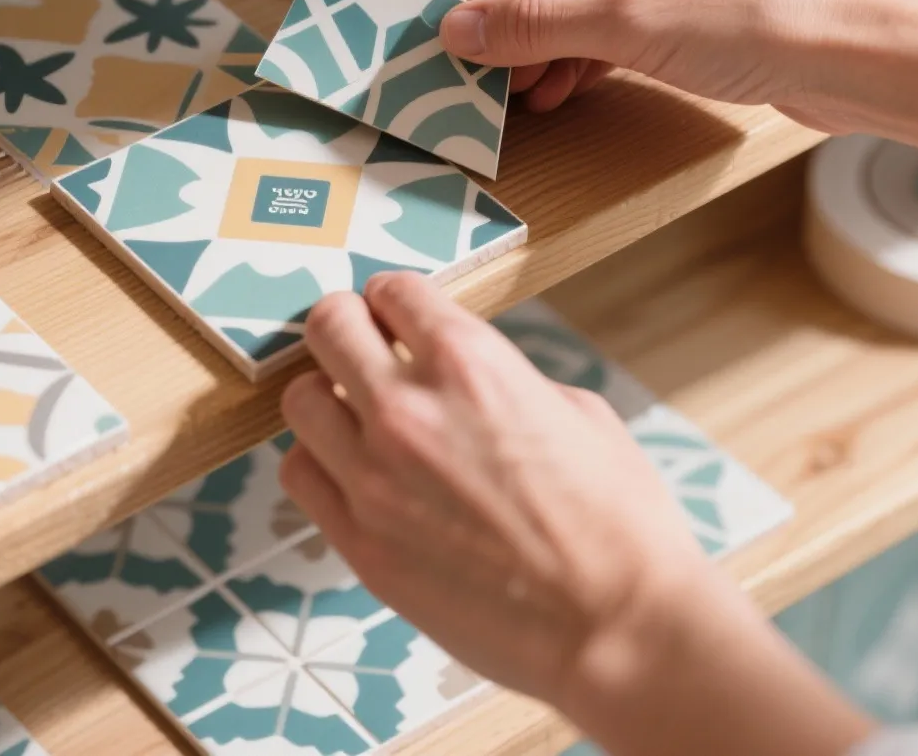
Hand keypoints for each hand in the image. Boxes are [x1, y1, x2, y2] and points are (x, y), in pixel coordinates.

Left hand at [279, 272, 873, 755]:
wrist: (617, 625)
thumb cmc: (617, 524)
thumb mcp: (578, 410)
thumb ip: (505, 378)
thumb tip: (467, 378)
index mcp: (471, 362)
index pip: (392, 291)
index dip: (394, 300)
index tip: (394, 314)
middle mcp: (408, 409)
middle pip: (329, 328)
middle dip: (346, 328)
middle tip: (362, 346)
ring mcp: (373, 478)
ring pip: (299, 400)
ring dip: (327, 397)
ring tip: (356, 416)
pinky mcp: (359, 542)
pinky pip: (301, 474)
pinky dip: (319, 463)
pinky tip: (352, 472)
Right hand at [439, 0, 908, 131]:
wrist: (853, 58)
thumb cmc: (757, 18)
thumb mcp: (625, 22)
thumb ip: (534, 25)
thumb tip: (460, 30)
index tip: (455, 27)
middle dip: (518, 19)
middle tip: (483, 71)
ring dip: (550, 44)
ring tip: (519, 94)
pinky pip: (621, 17)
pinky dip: (588, 53)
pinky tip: (562, 91)